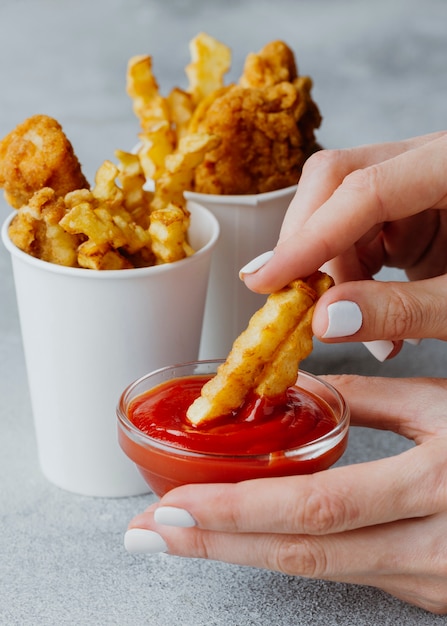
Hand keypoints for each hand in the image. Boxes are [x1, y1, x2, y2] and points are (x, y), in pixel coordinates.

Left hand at [126, 375, 446, 613]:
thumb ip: (381, 398)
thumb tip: (310, 390)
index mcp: (442, 477)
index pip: (316, 505)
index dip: (236, 510)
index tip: (171, 505)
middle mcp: (435, 542)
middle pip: (303, 552)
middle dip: (216, 545)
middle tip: (147, 537)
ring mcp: (434, 576)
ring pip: (320, 571)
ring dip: (242, 553)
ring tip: (181, 538)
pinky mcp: (434, 590)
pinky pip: (350, 571)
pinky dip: (290, 553)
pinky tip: (250, 538)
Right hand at [240, 132, 446, 350]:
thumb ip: (402, 310)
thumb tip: (325, 321)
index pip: (362, 189)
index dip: (308, 238)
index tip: (265, 281)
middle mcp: (424, 163)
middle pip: (335, 179)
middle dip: (305, 245)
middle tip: (296, 304)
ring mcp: (413, 182)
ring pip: (337, 208)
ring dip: (329, 271)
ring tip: (355, 328)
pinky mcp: (407, 208)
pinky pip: (356, 231)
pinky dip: (348, 276)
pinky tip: (364, 312)